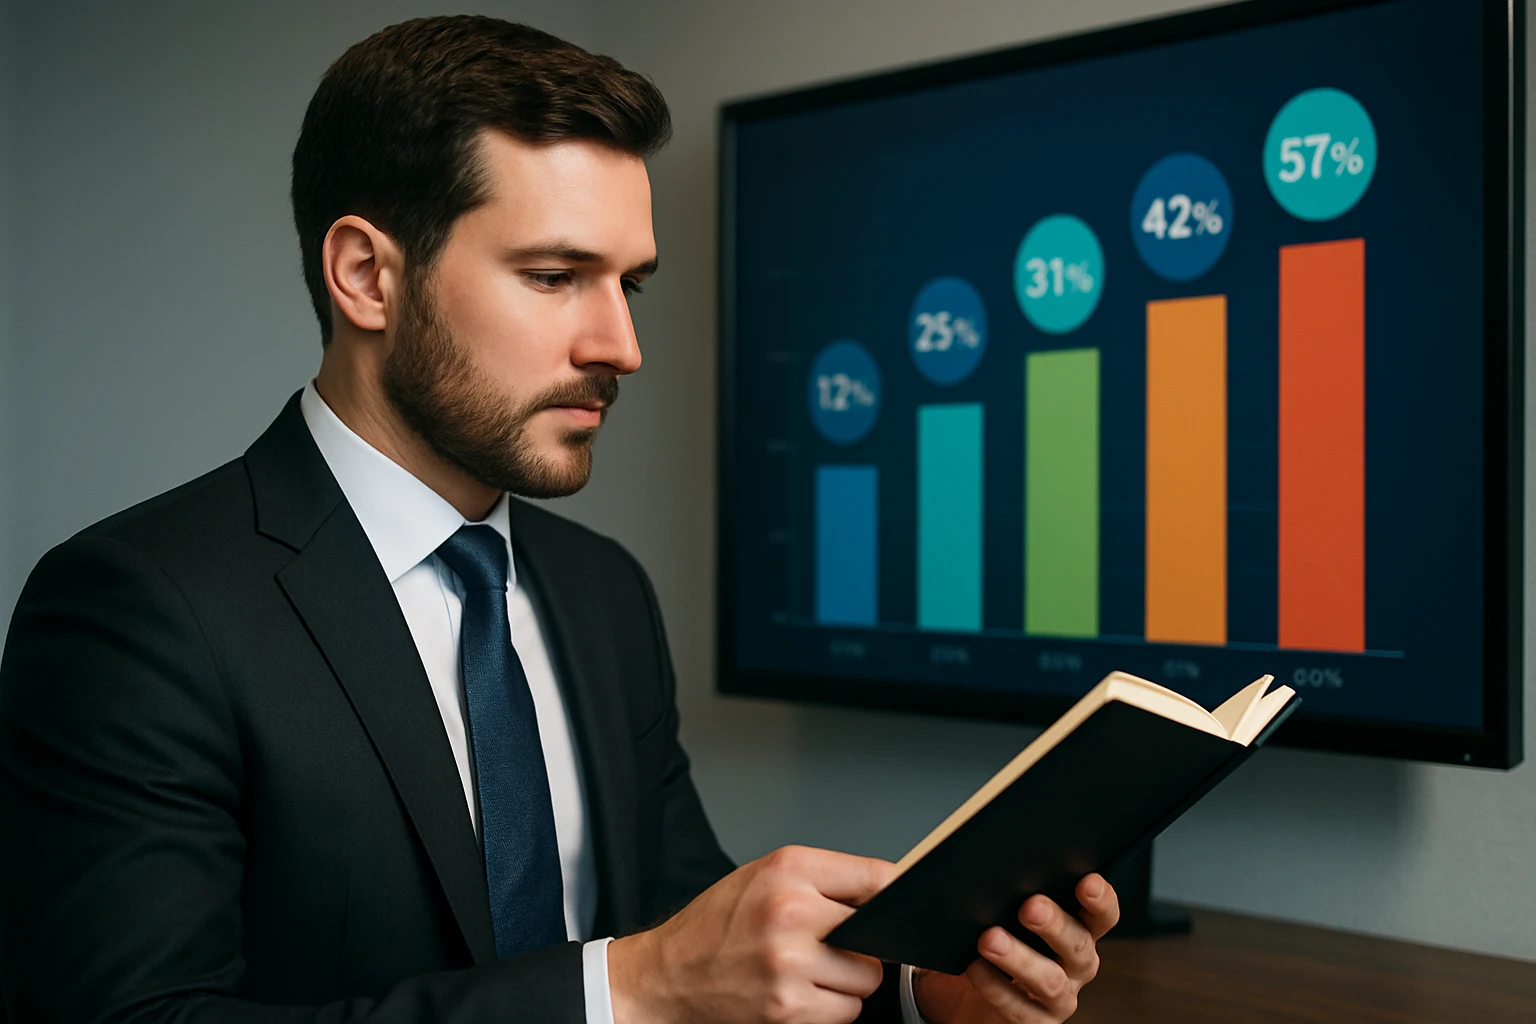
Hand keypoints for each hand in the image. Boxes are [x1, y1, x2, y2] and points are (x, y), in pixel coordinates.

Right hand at [608, 845, 898, 1023]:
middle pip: (878, 934)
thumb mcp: (762, 877)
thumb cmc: (714, 926)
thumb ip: (821, 880)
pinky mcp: (788, 1008)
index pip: (878, 877)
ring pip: (866, 979)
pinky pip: (845, 1012)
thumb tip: (887, 889)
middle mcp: (791, 911)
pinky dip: (828, 1009)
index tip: (897, 906)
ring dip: (846, 981)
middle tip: (827, 945)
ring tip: (806, 970)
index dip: (892, 896)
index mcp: (788, 869)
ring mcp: (790, 963)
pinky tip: (796, 994)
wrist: (665, 977)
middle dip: (861, 945)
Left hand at [912, 874, 1119, 1023]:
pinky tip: (975, 968)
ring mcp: (1059, 997)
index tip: (1087, 881)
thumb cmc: (991, 942)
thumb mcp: (1002, 913)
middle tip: (1031, 906)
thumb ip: (1008, 892)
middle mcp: (1075, 964)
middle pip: (1078, 945)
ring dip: (1020, 958)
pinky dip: (996, 988)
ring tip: (990, 939)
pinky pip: (1021, 1010)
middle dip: (1055, 925)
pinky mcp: (1036, 1022)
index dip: (1101, 900)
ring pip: (1050, 980)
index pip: (1101, 914)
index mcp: (1078, 929)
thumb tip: (988, 863)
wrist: (967, 998)